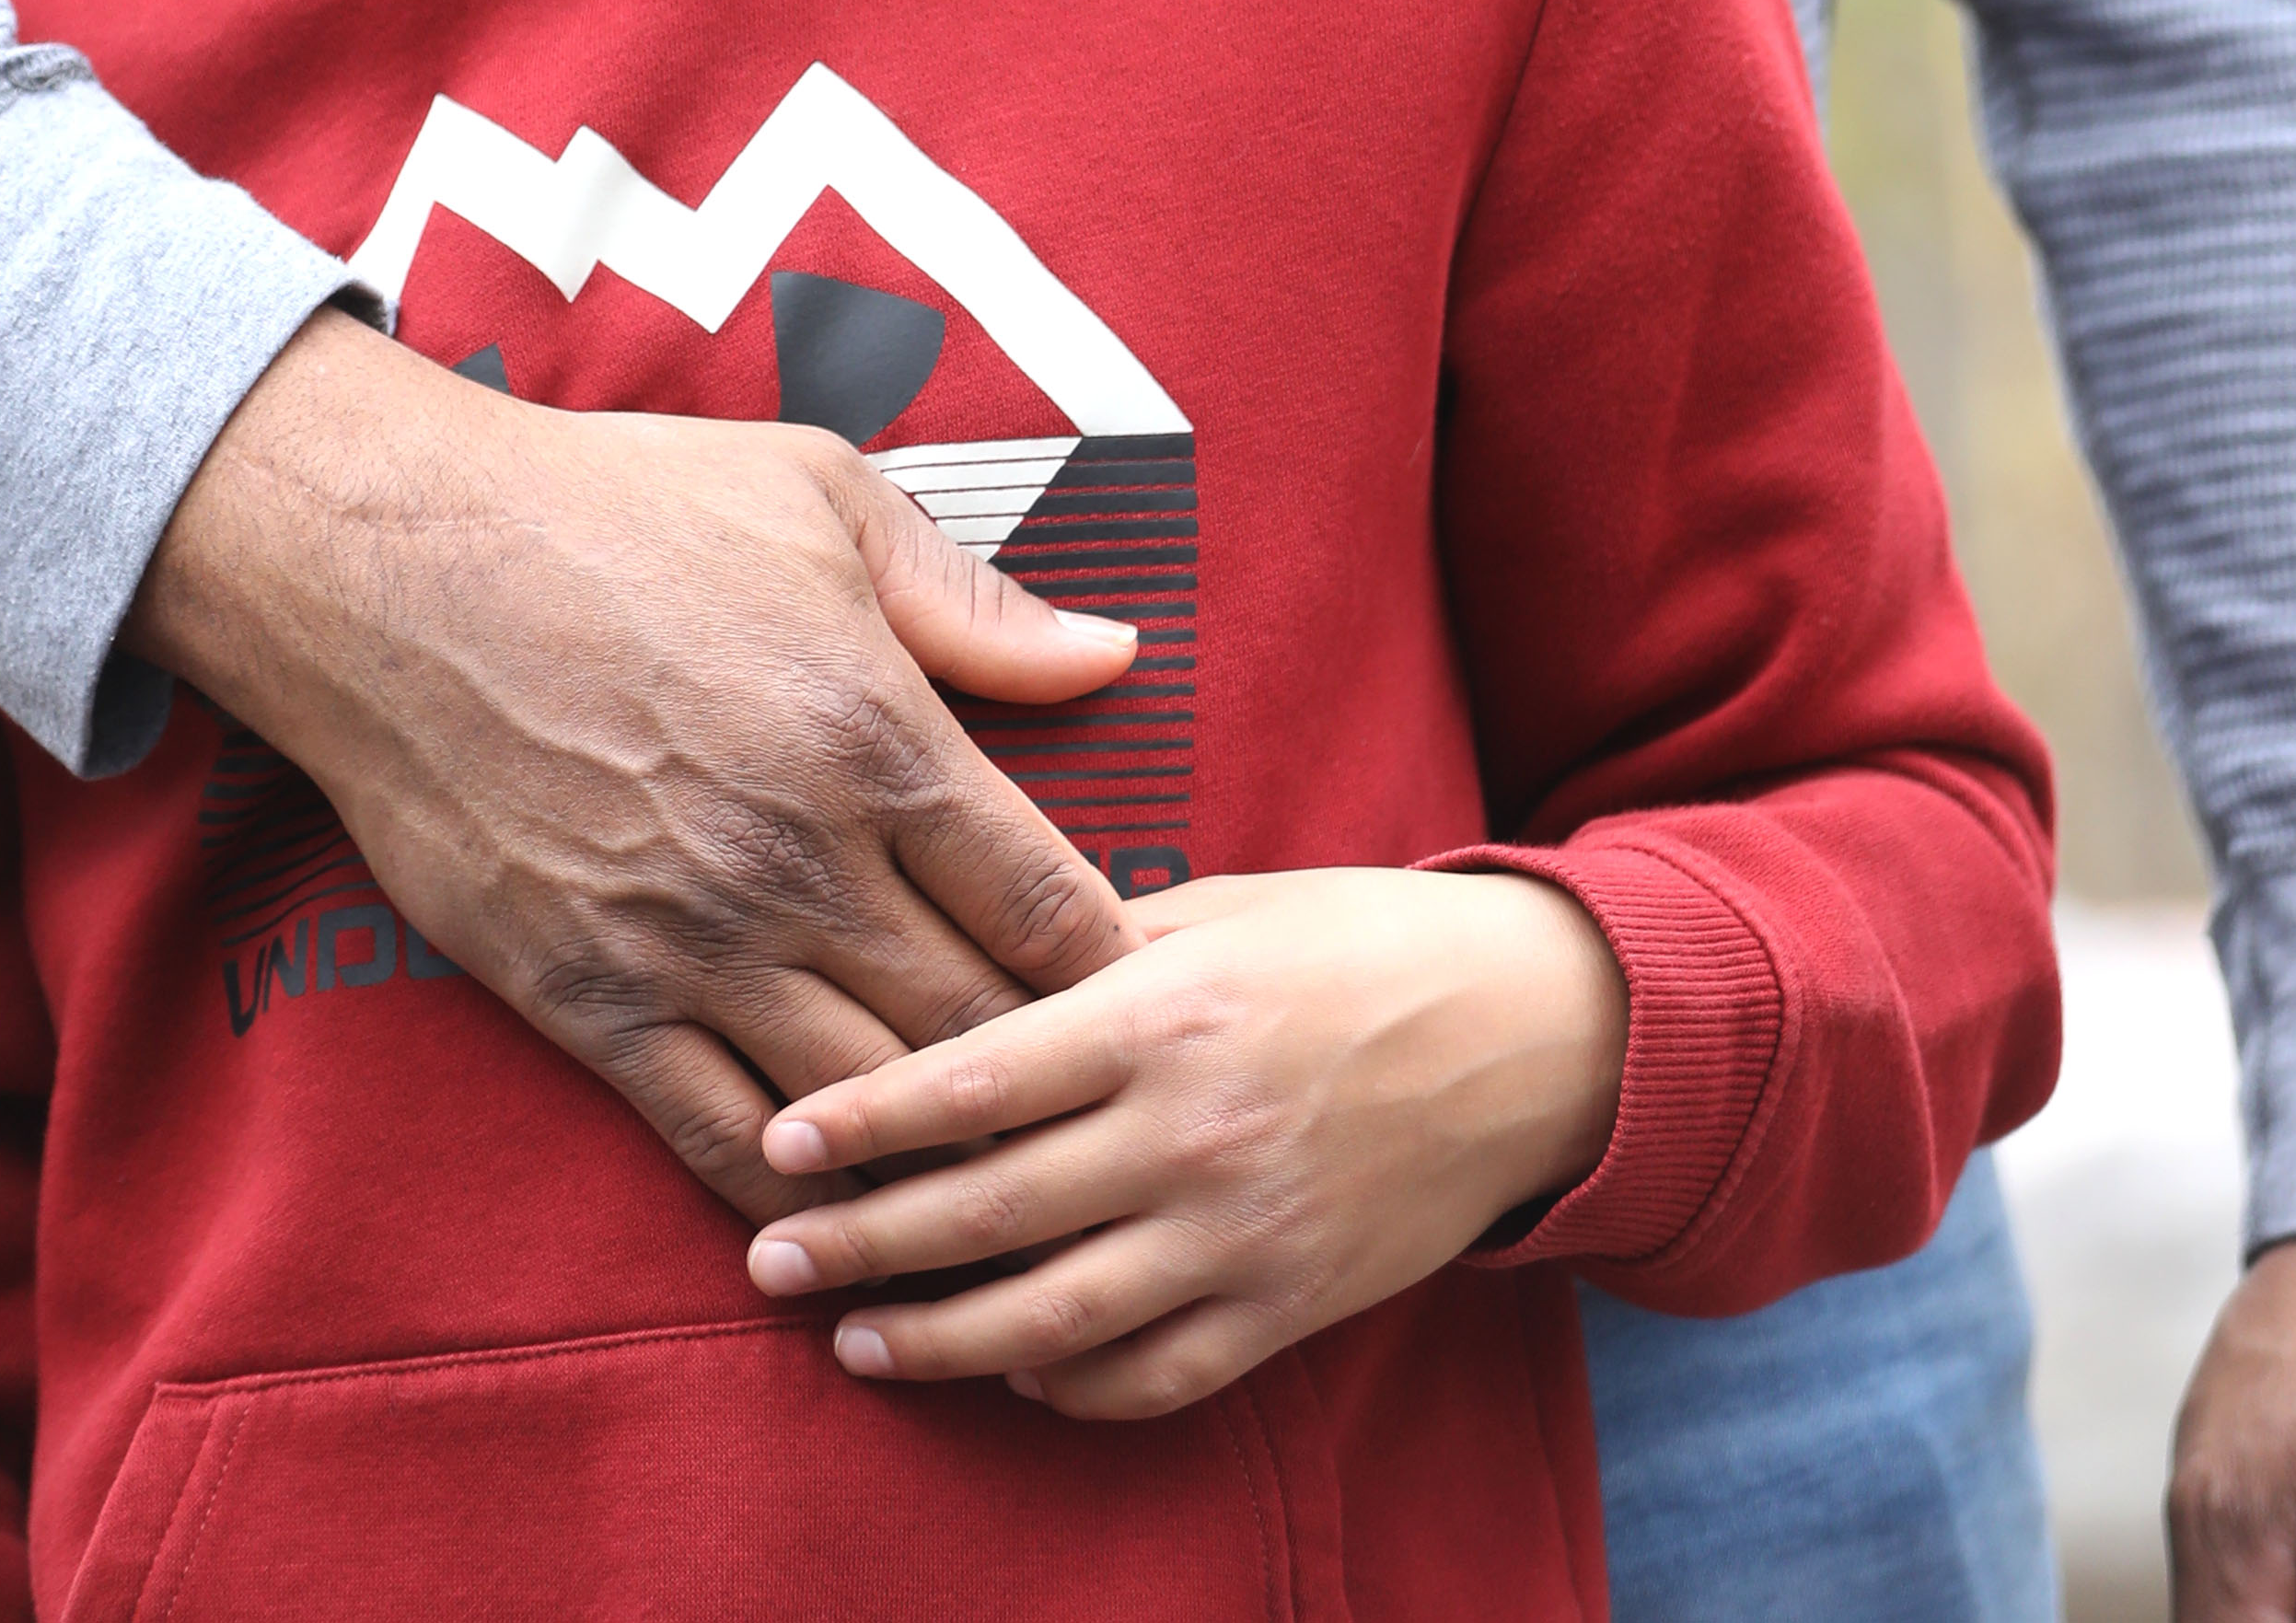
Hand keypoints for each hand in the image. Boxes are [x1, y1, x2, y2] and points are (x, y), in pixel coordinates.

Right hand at [129, 315, 1142, 1217]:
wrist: (397, 568)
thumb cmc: (617, 506)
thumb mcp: (822, 497)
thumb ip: (973, 600)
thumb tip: (1109, 656)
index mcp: (880, 733)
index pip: (1052, 908)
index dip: (1111, 966)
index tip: (1132, 989)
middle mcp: (803, 860)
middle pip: (979, 1027)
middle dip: (1042, 1070)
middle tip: (1073, 1095)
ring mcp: (696, 945)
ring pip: (868, 1104)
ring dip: (933, 1145)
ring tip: (980, 1167)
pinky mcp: (594, 1002)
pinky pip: (724, 1144)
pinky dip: (796, 1191)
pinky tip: (837, 1198)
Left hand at [737, 860, 1628, 1418]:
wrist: (1528, 1032)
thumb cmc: (1358, 941)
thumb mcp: (1223, 907)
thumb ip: (1093, 942)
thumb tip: (964, 952)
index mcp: (1163, 1012)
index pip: (974, 1078)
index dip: (864, 1118)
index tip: (777, 1142)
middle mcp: (1192, 1133)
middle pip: (988, 1212)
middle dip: (863, 1244)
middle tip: (767, 1260)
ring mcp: (1241, 1233)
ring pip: (1055, 1321)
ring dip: (940, 1342)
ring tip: (857, 1340)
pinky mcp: (1289, 1306)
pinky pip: (1155, 1377)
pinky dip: (1070, 1389)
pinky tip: (1010, 1375)